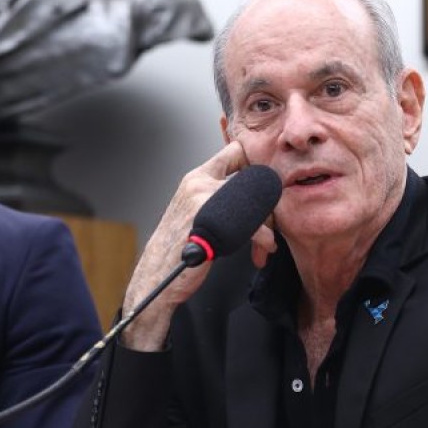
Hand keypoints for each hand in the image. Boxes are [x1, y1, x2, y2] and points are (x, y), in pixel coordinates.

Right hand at [120, 141, 275, 350]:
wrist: (158, 276)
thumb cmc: (178, 249)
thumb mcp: (195, 212)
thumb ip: (216, 196)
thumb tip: (250, 196)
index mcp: (196, 178)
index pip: (234, 151)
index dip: (254, 167)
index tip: (263, 189)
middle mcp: (199, 184)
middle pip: (252, 177)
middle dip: (267, 203)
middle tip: (268, 223)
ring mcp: (204, 200)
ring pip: (255, 200)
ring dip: (267, 224)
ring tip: (265, 242)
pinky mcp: (211, 222)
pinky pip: (254, 225)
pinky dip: (264, 239)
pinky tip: (263, 248)